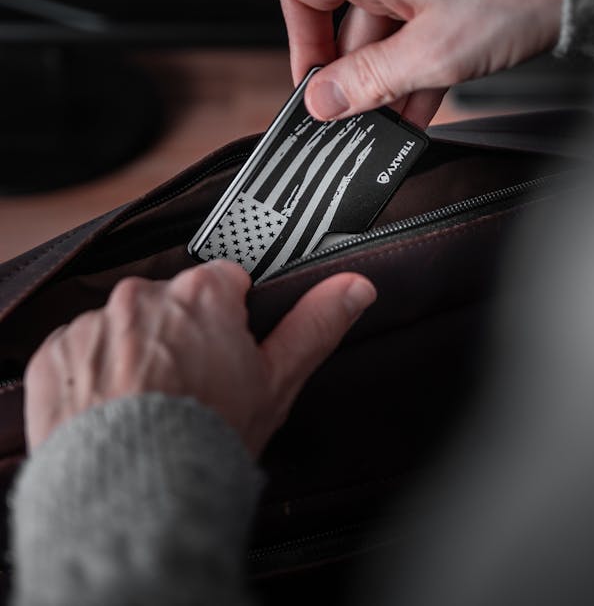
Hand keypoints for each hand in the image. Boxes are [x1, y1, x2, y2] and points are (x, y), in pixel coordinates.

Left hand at [24, 261, 375, 456]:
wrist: (132, 491)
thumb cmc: (204, 437)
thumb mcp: (275, 382)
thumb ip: (315, 324)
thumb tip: (356, 287)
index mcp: (203, 293)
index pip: (226, 283)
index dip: (232, 320)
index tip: (227, 351)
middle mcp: (145, 296)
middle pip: (174, 303)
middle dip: (182, 333)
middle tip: (191, 385)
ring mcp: (97, 322)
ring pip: (127, 326)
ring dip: (137, 352)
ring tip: (150, 403)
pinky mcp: (57, 350)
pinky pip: (81, 349)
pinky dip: (94, 371)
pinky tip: (113, 407)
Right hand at [279, 0, 563, 127]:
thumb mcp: (434, 53)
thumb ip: (371, 81)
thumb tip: (324, 99)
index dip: (301, 43)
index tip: (317, 87)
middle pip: (348, 21)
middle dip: (358, 76)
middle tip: (368, 120)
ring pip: (389, 29)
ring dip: (392, 77)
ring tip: (403, 119)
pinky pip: (421, 25)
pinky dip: (420, 62)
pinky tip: (430, 98)